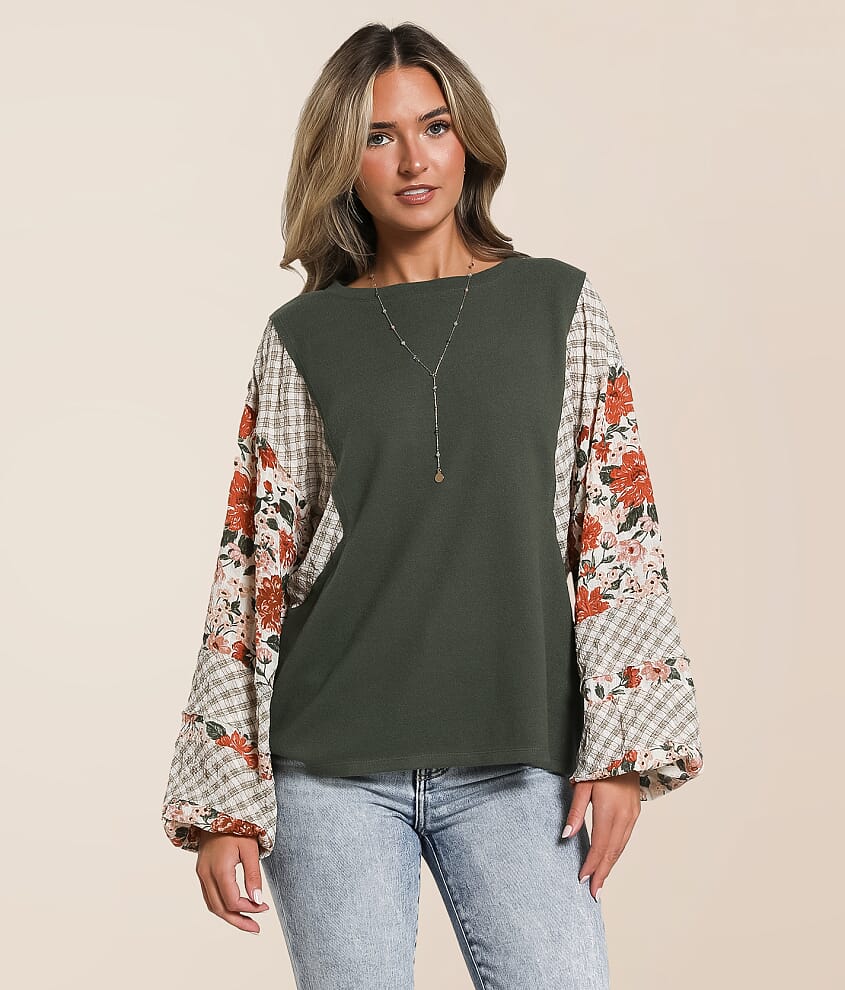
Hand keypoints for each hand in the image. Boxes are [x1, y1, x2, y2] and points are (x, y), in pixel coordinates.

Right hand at [194, 830, 270, 932]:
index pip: (232, 900)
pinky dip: (222, 905)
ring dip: (229, 916)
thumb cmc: (237, 827)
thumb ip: (253, 875)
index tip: (264, 907)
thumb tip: (257, 900)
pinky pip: (209, 896)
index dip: (249, 908)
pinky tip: (235, 907)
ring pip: (212, 904)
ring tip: (247, 923)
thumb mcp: (250, 848)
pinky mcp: (201, 871)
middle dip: (238, 921)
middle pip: (219, 908)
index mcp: (219, 869)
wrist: (217, 810)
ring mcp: (201, 873)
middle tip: (256, 929)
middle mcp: (206, 874)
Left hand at [561, 770, 640, 901]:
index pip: (599, 846)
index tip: (582, 880)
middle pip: (612, 852)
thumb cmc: (599, 766)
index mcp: (609, 811)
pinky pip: (625, 840)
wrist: (626, 751)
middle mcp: (624, 817)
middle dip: (602, 874)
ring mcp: (632, 817)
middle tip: (594, 893)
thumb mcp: (582, 785)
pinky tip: (609, 861)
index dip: (591, 865)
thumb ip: (575, 811)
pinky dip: (616, 853)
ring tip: (599, 882)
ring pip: (620, 848)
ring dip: (610, 866)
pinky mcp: (635, 814)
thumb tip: (566, 835)